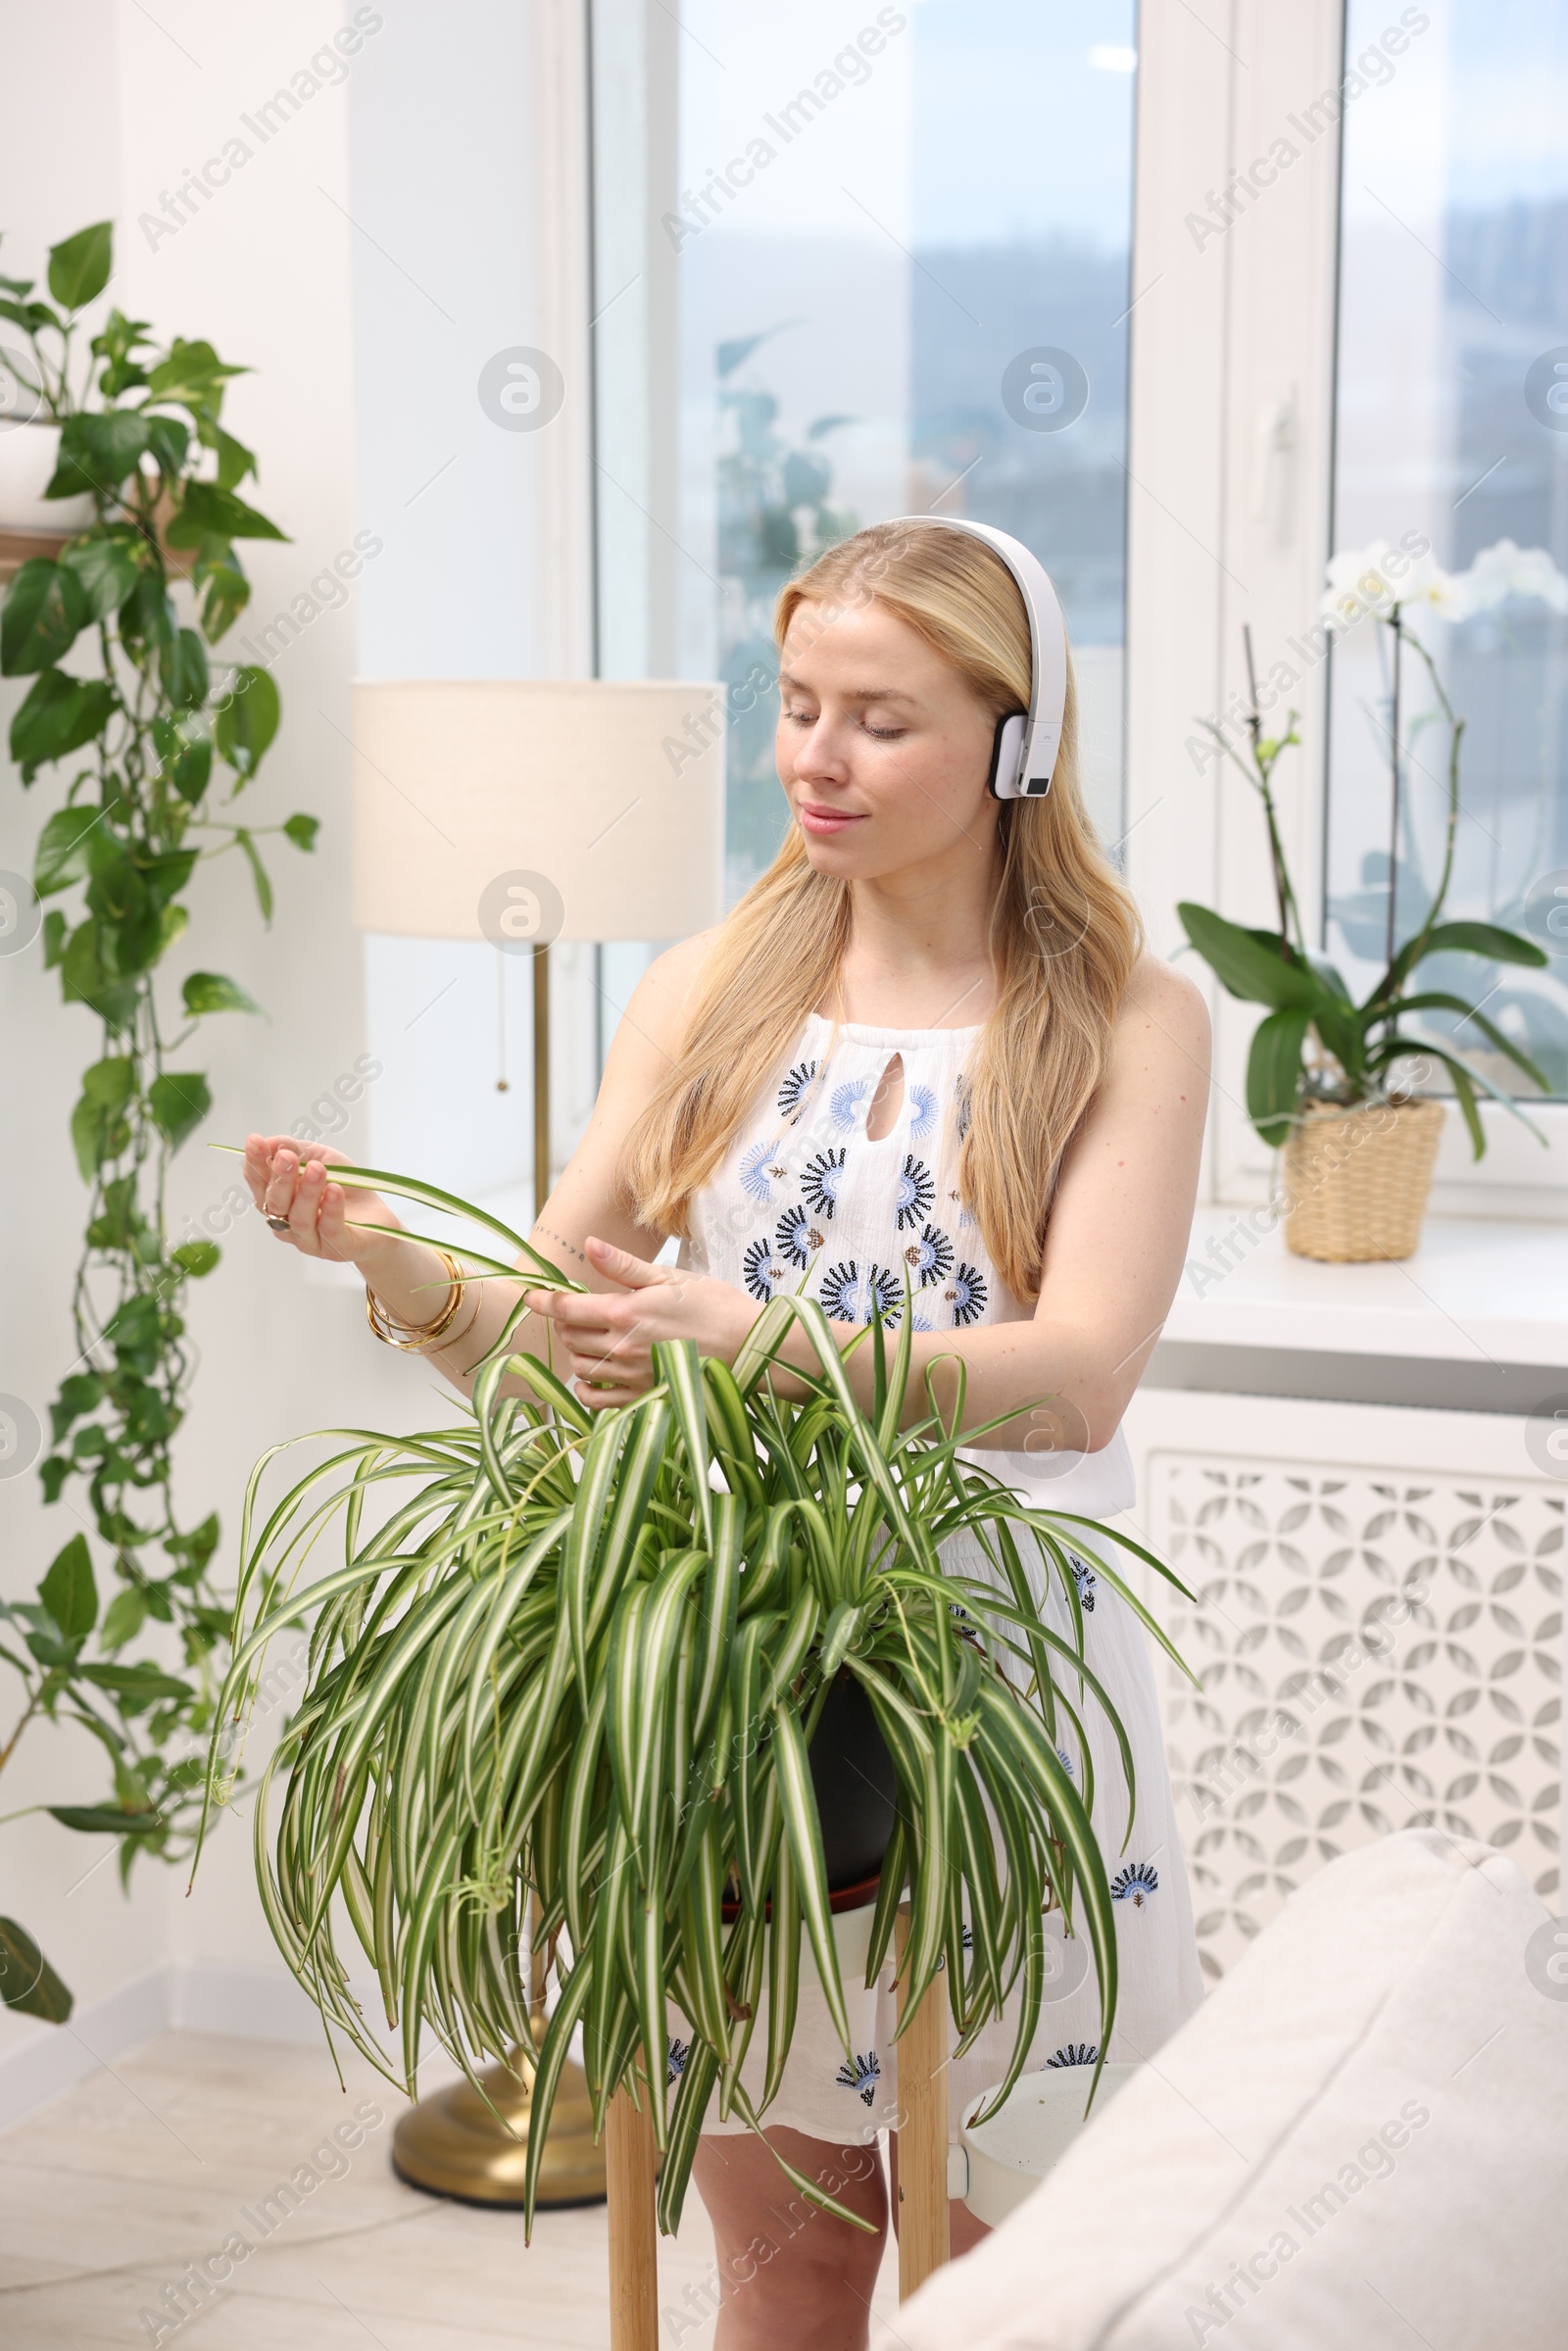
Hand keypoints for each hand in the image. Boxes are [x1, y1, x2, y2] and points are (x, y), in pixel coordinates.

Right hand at [243, 1133, 401, 1266]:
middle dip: (280, 1179)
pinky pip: (330, 1230)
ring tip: (318, 1170)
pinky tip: (335, 1190)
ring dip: (307, 1193)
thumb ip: (296, 1150)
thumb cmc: (344, 1187)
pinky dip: (331, 1209)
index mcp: (279, 1201)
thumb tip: (271, 1141)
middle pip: (275, 1203)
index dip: (255, 1163)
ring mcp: (311, 1240)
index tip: (255, 1141)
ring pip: (300, 1219)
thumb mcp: (321, 1158)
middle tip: (288, 1157)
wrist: (378, 1216)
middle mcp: (288, 1223)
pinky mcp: (339, 1248)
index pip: (260, 1183)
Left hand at [524, 1238, 756, 1407]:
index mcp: (626, 1313)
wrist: (751, 1348)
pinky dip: (588, 1388)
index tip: (531, 1296)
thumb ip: (623, 1267)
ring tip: (596, 1338)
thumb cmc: (715, 1307)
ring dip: (579, 1351)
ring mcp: (632, 1378)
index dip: (544, 1301)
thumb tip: (588, 1245)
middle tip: (582, 1311)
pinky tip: (598, 1374)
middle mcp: (623, 1348)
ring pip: (581, 1366)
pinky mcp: (643, 1399)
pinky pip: (597, 1400)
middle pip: (571, 1336)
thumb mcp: (669, 1279)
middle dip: (568, 1322)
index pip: (567, 1308)